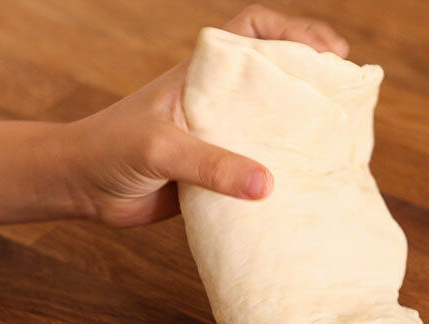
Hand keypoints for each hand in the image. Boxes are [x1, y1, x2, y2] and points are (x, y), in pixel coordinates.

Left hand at [64, 4, 349, 226]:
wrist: (81, 188)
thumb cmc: (109, 150)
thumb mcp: (159, 148)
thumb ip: (210, 164)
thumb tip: (267, 184)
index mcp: (202, 74)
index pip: (253, 30)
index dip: (295, 31)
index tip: (331, 52)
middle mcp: (216, 99)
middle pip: (275, 76)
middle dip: (313, 81)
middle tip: (347, 100)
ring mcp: (219, 136)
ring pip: (270, 125)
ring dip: (301, 132)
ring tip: (337, 145)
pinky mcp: (216, 172)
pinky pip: (256, 169)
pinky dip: (280, 175)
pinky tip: (301, 188)